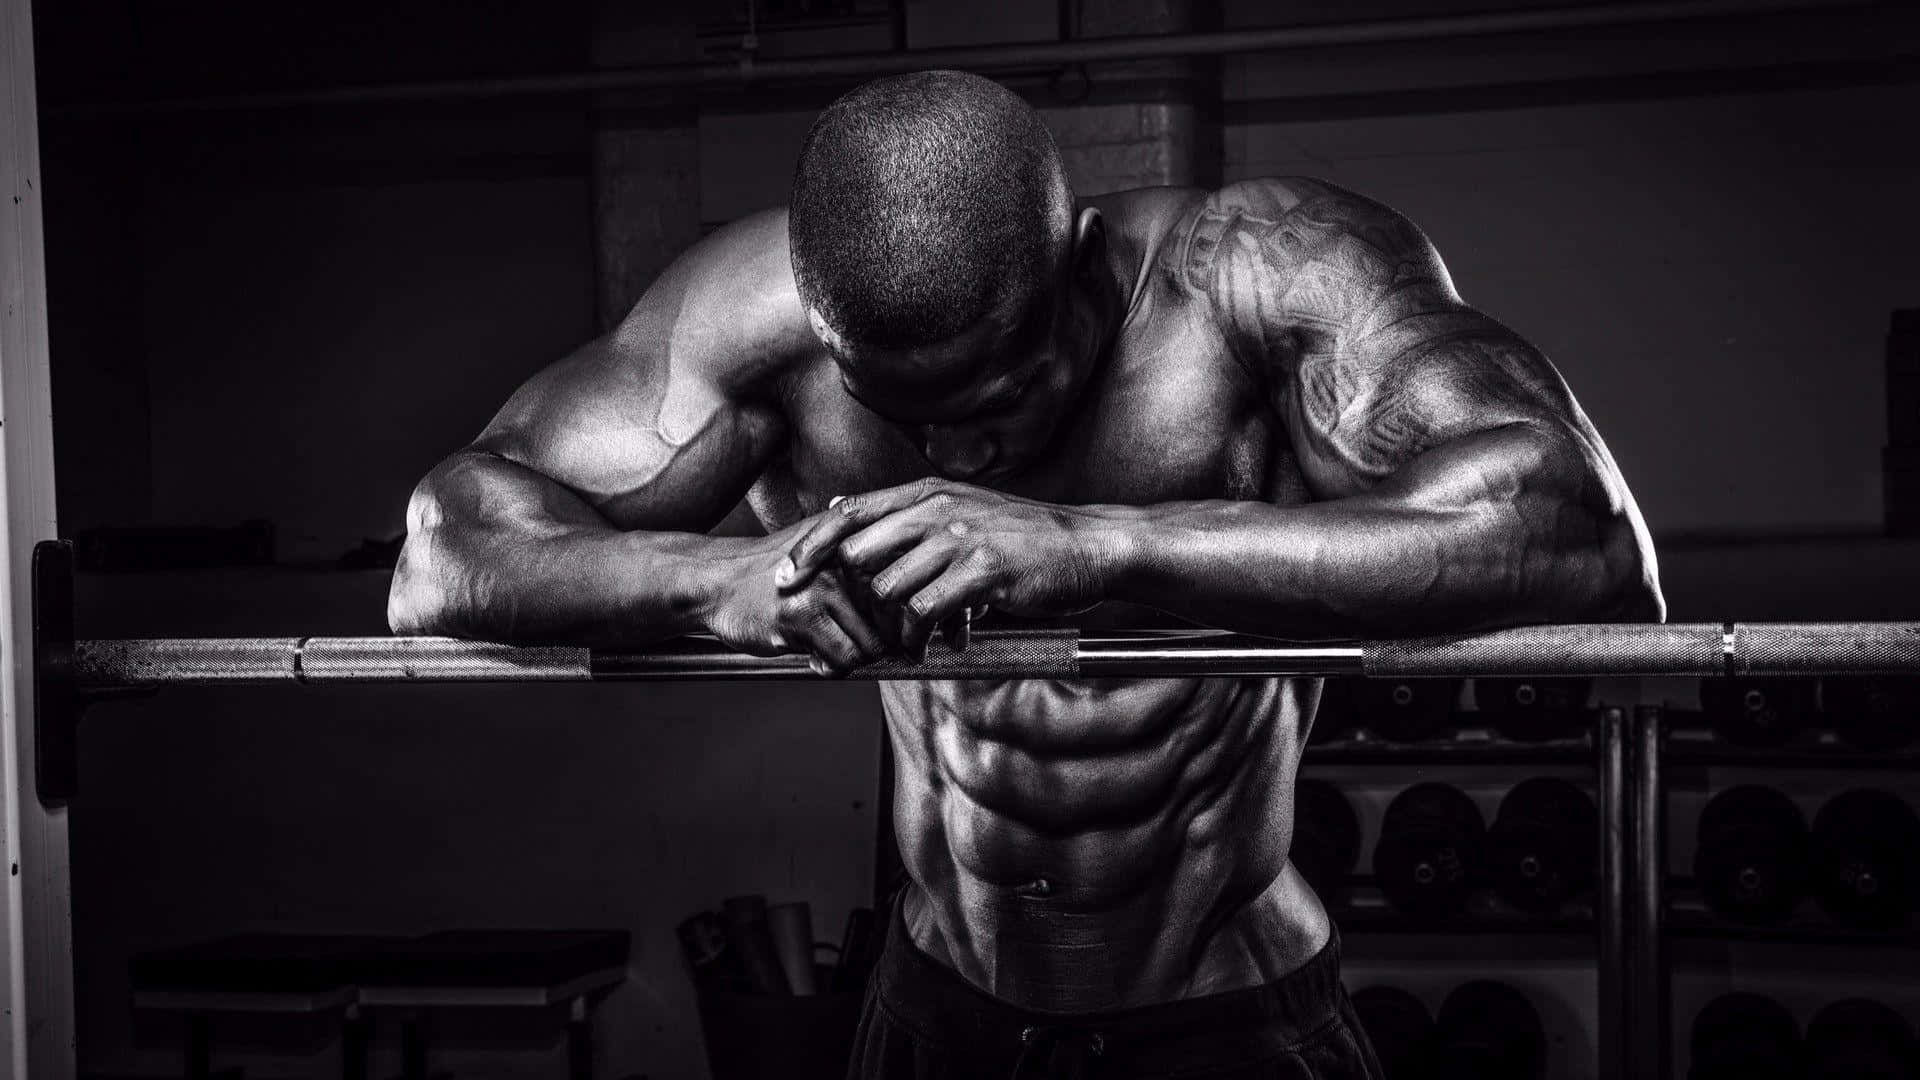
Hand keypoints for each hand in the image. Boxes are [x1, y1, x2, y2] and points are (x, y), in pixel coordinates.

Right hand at [703, 533, 890, 675]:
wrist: (715, 581)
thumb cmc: (768, 571)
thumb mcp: (818, 549)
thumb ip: (859, 558)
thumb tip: (907, 588)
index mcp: (851, 542)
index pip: (903, 586)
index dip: (900, 618)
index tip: (892, 633)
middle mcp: (841, 561)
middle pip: (892, 621)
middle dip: (879, 644)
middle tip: (858, 649)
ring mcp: (821, 588)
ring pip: (870, 644)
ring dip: (855, 660)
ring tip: (833, 652)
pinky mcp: (800, 616)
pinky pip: (841, 659)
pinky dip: (832, 669)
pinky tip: (815, 659)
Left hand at [777, 479, 1125, 655]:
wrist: (1088, 546)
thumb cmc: (1021, 536)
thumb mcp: (961, 509)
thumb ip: (904, 514)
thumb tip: (839, 508)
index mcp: (927, 493)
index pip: (848, 514)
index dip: (810, 547)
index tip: (784, 577)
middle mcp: (938, 508)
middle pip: (859, 554)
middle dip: (849, 599)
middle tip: (853, 630)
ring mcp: (960, 537)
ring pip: (890, 589)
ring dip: (893, 627)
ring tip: (910, 643)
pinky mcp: (984, 570)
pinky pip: (927, 611)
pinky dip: (924, 637)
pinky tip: (941, 645)